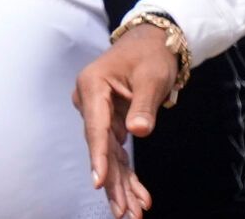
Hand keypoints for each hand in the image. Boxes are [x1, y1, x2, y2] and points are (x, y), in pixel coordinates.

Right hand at [71, 26, 175, 218]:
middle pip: (101, 148)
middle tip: (124, 211)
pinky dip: (127, 174)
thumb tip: (139, 132)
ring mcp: (98, 114)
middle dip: (113, 182)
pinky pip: (117, 152)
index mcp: (92, 86)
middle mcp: (89, 102)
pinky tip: (137, 196)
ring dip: (121, 185)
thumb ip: (144, 105)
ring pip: (109, 155)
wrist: (154, 41)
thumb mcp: (152, 77)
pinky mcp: (110, 123)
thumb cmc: (152, 54)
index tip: (99, 183)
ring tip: (132, 212)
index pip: (95, 127)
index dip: (98, 157)